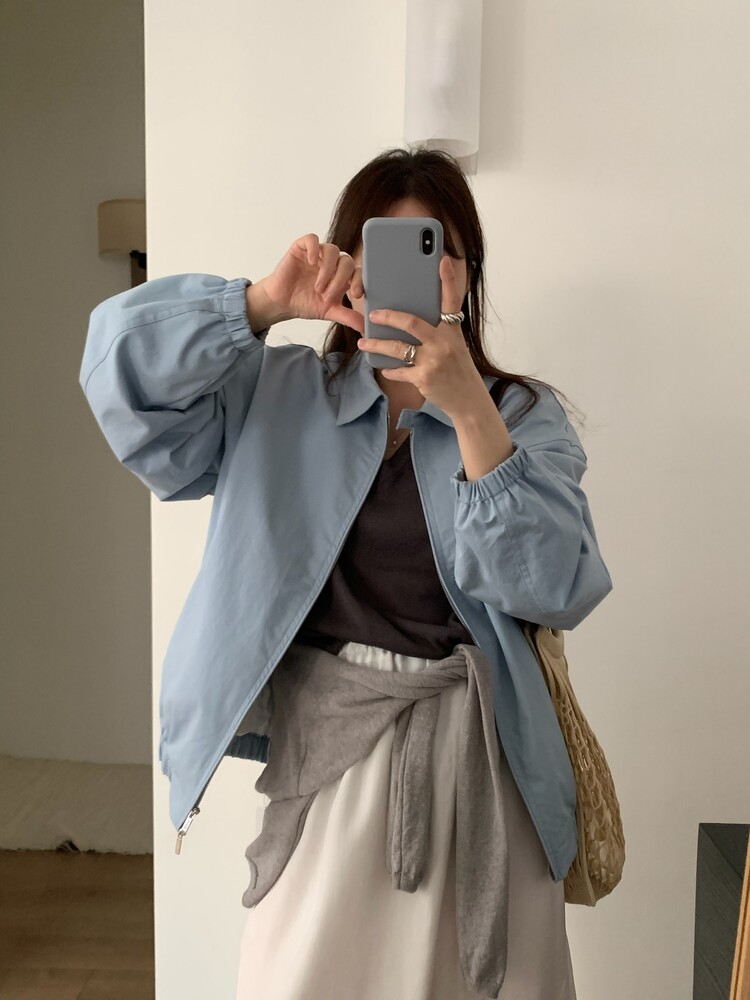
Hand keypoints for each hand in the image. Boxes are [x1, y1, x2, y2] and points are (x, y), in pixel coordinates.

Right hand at [255, 234, 364, 335]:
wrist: (282, 303)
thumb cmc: (305, 304)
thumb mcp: (330, 312)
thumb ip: (348, 317)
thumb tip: (365, 328)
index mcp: (341, 275)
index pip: (358, 271)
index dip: (360, 280)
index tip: (355, 294)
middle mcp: (332, 263)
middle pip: (347, 261)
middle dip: (339, 280)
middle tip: (327, 295)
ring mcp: (318, 254)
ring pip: (332, 250)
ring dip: (328, 269)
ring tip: (318, 286)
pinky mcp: (302, 248)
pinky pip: (312, 239)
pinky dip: (314, 249)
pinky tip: (311, 263)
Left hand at [356, 254, 483, 418]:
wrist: (468, 400)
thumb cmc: (458, 370)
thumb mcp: (454, 346)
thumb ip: (437, 332)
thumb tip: (408, 322)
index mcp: (453, 332)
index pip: (451, 301)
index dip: (448, 279)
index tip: (443, 260)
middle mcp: (444, 343)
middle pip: (411, 322)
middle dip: (388, 316)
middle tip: (372, 313)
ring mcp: (433, 361)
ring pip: (398, 348)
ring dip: (377, 345)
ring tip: (363, 344)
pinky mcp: (423, 378)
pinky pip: (399, 370)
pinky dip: (389, 369)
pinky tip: (384, 368)